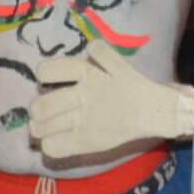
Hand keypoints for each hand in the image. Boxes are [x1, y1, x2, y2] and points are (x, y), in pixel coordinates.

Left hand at [26, 50, 193, 163]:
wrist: (157, 112)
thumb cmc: (135, 88)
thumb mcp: (119, 64)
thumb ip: (102, 54)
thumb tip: (90, 46)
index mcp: (89, 74)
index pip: (50, 71)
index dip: (43, 75)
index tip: (44, 79)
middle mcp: (83, 96)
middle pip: (42, 105)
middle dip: (36, 109)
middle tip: (38, 112)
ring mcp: (84, 121)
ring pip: (44, 126)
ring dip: (37, 128)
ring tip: (39, 129)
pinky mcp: (89, 141)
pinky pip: (57, 147)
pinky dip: (50, 146)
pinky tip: (51, 143)